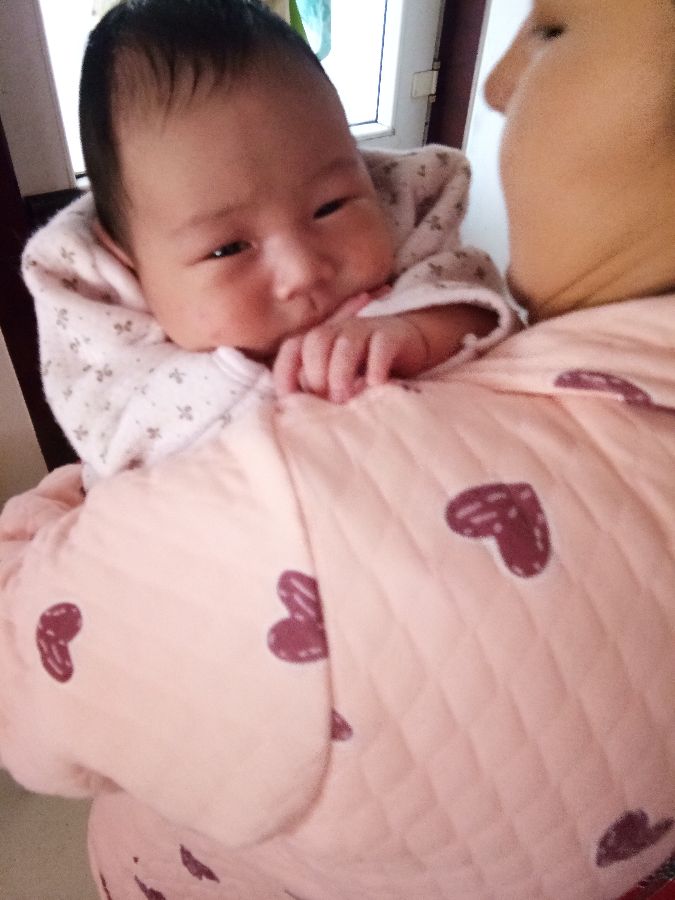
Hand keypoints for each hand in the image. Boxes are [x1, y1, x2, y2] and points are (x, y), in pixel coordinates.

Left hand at [273, 307, 427, 403]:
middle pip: (316, 342)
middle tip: (326, 402)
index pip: (291, 348)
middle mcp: (338, 330)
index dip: (285, 373)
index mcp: (319, 340)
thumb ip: (318, 389)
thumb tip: (297, 411)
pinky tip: (375, 385)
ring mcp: (365, 330)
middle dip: (316, 374)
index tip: (288, 402)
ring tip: (345, 399)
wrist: (410, 346)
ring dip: (341, 372)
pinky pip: (380, 345)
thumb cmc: (365, 369)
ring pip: (345, 343)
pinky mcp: (391, 335)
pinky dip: (376, 365)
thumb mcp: (337, 380)